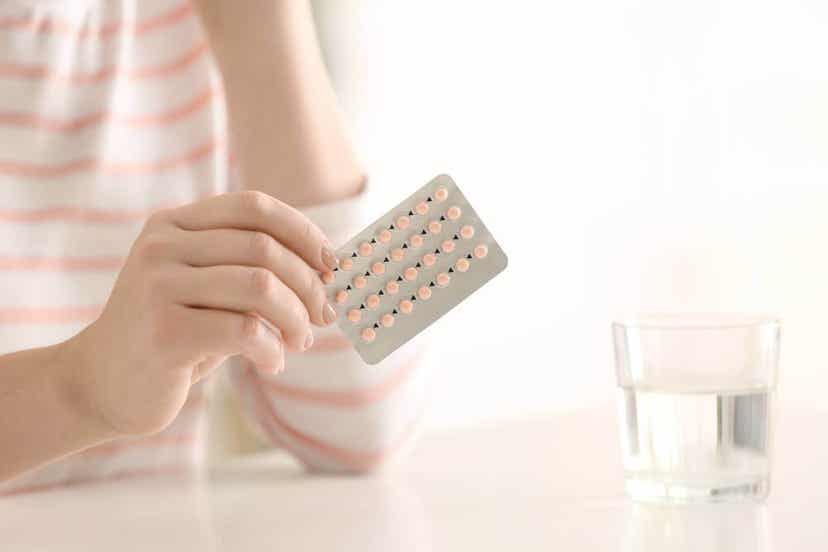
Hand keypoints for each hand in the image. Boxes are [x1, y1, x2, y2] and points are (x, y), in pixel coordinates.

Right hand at [65, 191, 338, 436]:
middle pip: (264, 248)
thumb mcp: (203, 286)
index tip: (331, 265)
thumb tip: (326, 269)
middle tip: (324, 315)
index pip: (255, 207)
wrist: (101, 383)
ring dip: (295, 318)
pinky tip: (272, 363)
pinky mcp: (164, 333)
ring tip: (300, 341)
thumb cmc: (171, 332)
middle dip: (308, 284)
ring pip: (261, 287)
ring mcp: (157, 287)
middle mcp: (161, 246)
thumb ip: (247, 266)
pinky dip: (273, 349)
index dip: (303, 232)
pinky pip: (245, 331)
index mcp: (173, 224)